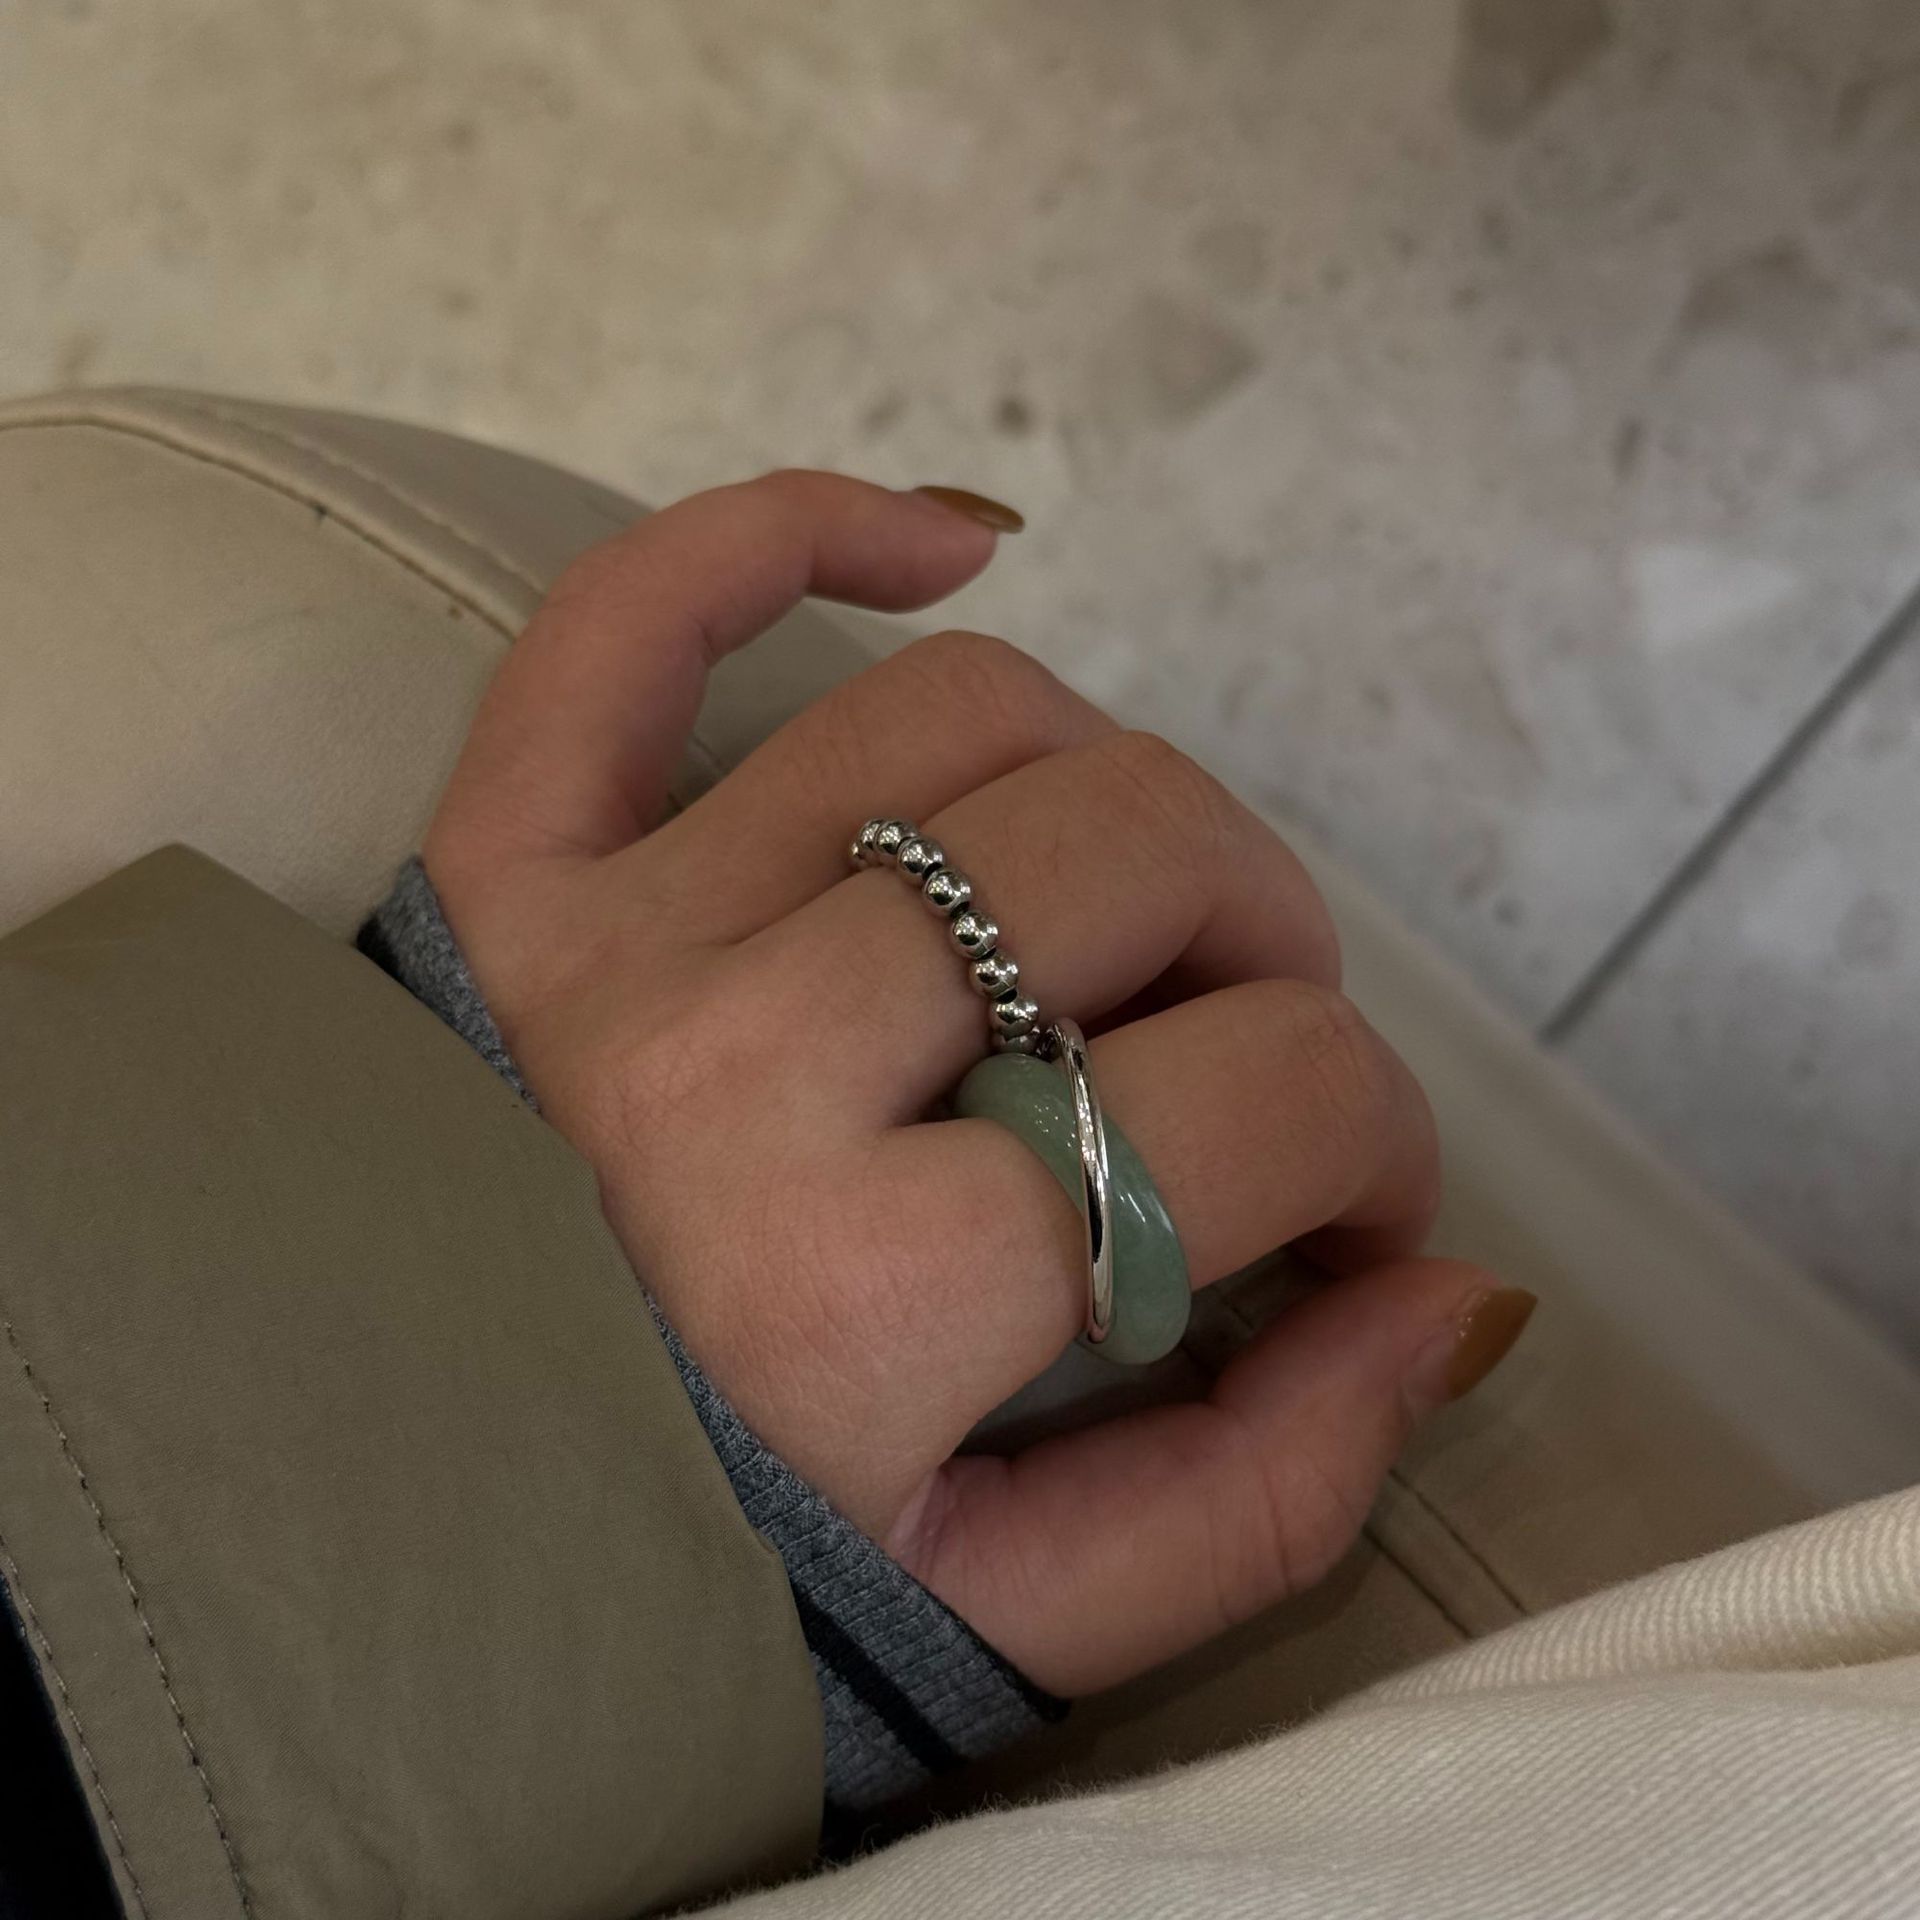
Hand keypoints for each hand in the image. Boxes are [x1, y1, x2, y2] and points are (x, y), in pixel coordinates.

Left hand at [421, 471, 1530, 1695]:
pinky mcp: (495, 861)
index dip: (1382, 1142)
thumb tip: (1452, 1301)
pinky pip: (632, 617)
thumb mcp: (1006, 1626)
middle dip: (1279, 944)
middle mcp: (734, 1073)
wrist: (383, 1544)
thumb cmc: (695, 1596)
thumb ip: (1262, 1491)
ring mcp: (603, 937)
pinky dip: (799, 528)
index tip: (1361, 1207)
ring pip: (959, 716)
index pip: (1261, 1095)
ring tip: (1132, 906)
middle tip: (1262, 1052)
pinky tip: (948, 550)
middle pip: (1137, 849)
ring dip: (1114, 786)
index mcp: (866, 1292)